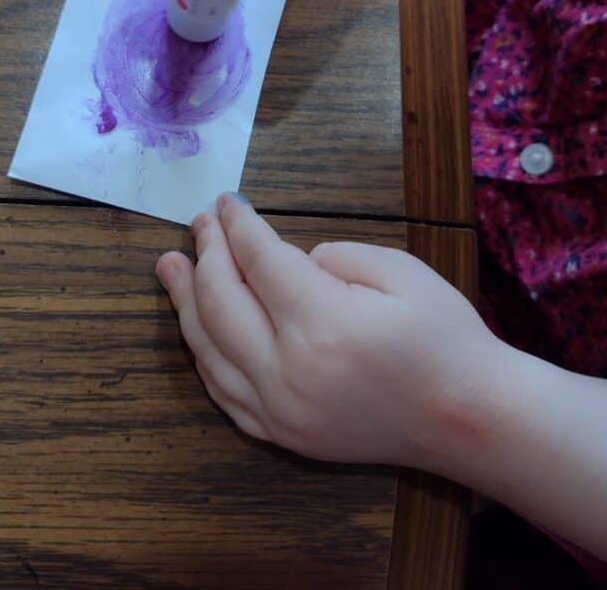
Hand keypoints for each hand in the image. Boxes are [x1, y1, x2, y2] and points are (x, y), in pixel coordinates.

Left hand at [156, 194, 496, 465]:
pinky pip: (223, 392)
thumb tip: (283, 260)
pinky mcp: (282, 436)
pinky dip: (204, 353)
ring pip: (209, 350)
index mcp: (321, 323)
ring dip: (185, 303)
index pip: (259, 261)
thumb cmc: (443, 336)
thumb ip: (332, 256)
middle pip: (221, 302)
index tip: (226, 202)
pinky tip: (197, 326)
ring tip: (170, 267)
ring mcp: (279, 412)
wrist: (467, 419)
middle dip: (206, 254)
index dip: (238, 225)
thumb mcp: (399, 271)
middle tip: (197, 223)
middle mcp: (288, 371)